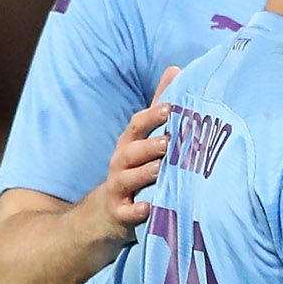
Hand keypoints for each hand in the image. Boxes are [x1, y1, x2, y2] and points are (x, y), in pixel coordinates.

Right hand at [80, 66, 180, 243]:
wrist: (106, 212)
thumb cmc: (135, 167)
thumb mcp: (143, 137)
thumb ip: (159, 107)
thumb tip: (176, 69)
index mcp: (130, 143)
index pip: (138, 125)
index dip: (152, 116)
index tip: (171, 108)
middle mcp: (121, 163)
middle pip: (132, 151)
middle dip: (150, 145)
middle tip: (169, 142)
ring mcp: (119, 188)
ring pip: (129, 179)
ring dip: (144, 174)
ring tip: (161, 170)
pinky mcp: (119, 214)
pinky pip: (126, 212)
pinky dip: (137, 210)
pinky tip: (149, 208)